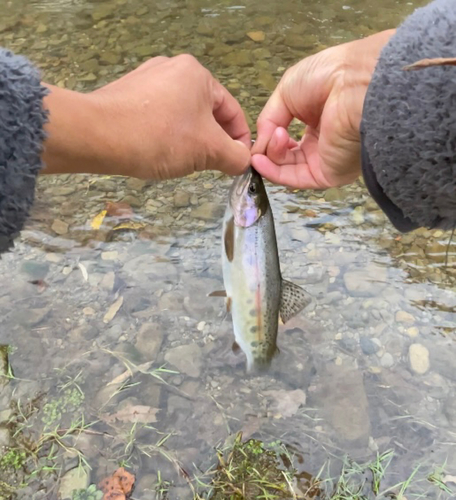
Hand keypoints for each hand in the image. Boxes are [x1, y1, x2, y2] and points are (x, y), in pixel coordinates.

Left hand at [41, 55, 250, 178]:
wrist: (97, 135)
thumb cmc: (160, 138)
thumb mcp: (208, 151)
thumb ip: (235, 157)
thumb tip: (243, 162)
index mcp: (198, 74)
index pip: (232, 111)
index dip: (239, 141)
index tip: (237, 164)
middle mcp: (173, 68)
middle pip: (206, 112)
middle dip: (212, 141)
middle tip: (210, 165)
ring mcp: (147, 78)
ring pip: (182, 115)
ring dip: (189, 139)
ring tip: (181, 161)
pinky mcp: (127, 93)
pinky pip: (158, 116)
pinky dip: (165, 134)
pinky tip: (157, 151)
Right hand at [251, 30, 394, 188]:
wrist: (356, 86)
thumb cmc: (328, 77)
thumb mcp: (286, 91)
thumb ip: (268, 120)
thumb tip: (257, 146)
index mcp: (317, 119)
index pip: (289, 138)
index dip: (271, 137)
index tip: (260, 135)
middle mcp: (323, 141)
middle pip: (287, 156)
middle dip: (269, 149)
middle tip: (260, 143)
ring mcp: (325, 159)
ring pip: (288, 168)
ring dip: (271, 157)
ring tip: (265, 144)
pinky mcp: (327, 174)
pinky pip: (296, 179)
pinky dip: (274, 172)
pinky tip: (260, 161)